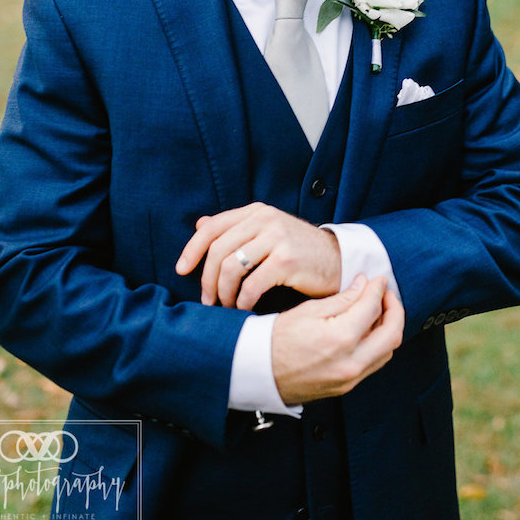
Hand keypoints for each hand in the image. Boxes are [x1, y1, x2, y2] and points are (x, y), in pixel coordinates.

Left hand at [175, 202, 341, 309]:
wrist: (338, 260)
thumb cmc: (298, 251)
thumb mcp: (266, 233)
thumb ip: (235, 228)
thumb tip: (200, 224)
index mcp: (256, 212)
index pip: (212, 227)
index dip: (192, 249)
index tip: (181, 270)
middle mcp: (265, 219)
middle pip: (218, 250)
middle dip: (206, 279)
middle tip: (207, 300)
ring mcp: (276, 238)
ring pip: (231, 268)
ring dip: (223, 293)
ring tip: (226, 306)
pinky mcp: (287, 260)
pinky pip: (251, 285)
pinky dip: (242, 301)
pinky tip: (244, 308)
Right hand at [271, 275, 404, 405]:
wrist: (259, 372)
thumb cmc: (276, 339)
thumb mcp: (309, 310)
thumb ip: (343, 298)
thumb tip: (364, 285)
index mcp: (340, 338)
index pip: (373, 308)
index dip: (378, 289)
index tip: (379, 279)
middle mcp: (351, 362)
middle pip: (392, 333)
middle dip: (395, 309)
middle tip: (385, 294)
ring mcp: (350, 378)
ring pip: (388, 351)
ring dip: (389, 327)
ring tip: (377, 309)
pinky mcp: (347, 387)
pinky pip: (374, 363)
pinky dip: (378, 344)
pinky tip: (367, 330)